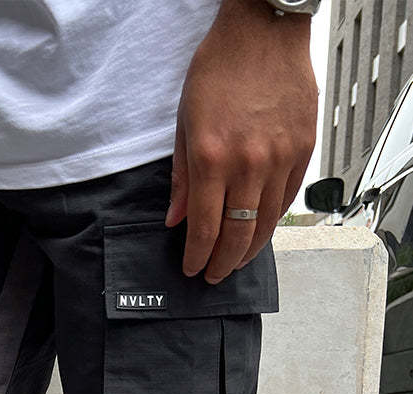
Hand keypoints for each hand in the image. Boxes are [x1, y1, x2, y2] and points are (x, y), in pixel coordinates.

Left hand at [165, 0, 317, 283]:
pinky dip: (271, 222)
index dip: (197, 257)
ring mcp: (280, 159)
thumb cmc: (219, 68)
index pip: (204, 228)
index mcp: (212, 158)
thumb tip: (177, 219)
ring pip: (266, 225)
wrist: (263, 31)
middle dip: (222, 264)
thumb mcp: (185, 122)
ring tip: (235, 261)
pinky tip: (259, 231)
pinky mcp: (303, 151)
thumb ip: (182, 177)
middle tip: (213, 275)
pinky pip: (287, 200)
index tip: (191, 269)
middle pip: (237, 236)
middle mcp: (248, 164)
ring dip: (248, 250)